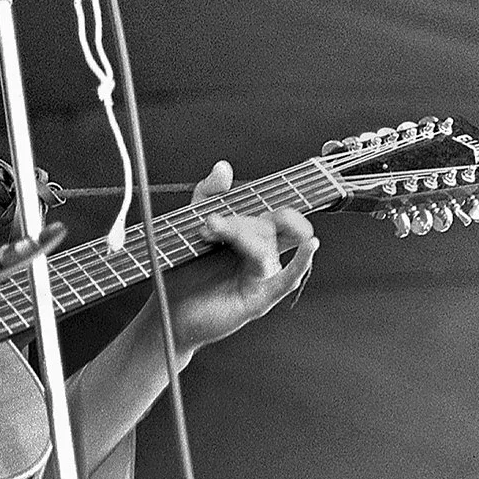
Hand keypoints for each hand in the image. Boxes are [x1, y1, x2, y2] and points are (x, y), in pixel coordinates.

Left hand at [155, 160, 318, 353]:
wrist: (168, 311)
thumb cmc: (183, 271)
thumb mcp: (190, 226)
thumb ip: (208, 196)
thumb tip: (224, 167)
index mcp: (250, 235)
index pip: (266, 210)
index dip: (250, 201)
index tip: (223, 205)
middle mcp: (262, 253)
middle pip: (268, 224)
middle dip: (237, 220)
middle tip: (208, 224)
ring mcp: (263, 275)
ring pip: (267, 245)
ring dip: (239, 234)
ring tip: (207, 233)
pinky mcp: (261, 297)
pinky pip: (288, 277)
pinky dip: (302, 261)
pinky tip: (309, 246)